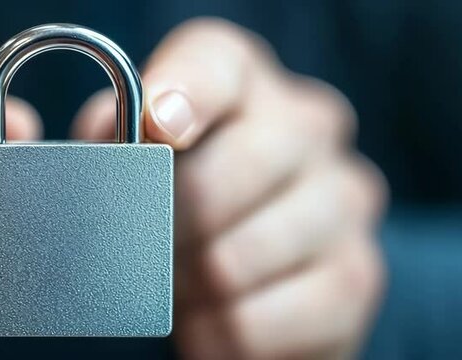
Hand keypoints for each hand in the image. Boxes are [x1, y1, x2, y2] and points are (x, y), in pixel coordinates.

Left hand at [73, 18, 386, 358]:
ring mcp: (344, 198)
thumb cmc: (183, 199)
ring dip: (187, 286)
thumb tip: (106, 136)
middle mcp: (308, 126)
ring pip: (237, 257)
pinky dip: (214, 331)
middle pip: (230, 171)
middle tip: (144, 249)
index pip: (217, 65)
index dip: (185, 93)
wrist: (257, 272)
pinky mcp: (355, 276)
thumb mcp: (139, 156)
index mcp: (245, 80)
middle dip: (168, 226)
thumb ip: (114, 135)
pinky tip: (205, 318)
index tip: (156, 128)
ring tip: (176, 284)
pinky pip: (257, 319)